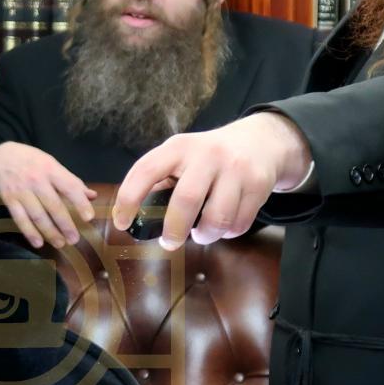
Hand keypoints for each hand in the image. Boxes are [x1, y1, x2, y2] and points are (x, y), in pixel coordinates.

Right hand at [0, 143, 96, 247]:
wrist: (1, 156)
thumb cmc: (33, 161)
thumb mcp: (53, 164)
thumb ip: (71, 181)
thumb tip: (92, 196)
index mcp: (51, 169)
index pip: (69, 187)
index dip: (80, 203)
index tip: (89, 218)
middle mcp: (36, 180)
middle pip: (53, 205)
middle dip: (65, 224)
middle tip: (74, 239)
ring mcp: (21, 191)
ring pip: (37, 215)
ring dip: (50, 232)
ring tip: (60, 244)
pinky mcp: (9, 199)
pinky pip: (20, 219)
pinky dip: (29, 232)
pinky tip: (38, 243)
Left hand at [111, 112, 310, 250]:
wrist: (261, 141)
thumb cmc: (210, 156)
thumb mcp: (183, 155)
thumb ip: (163, 179)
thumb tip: (140, 217)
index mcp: (179, 147)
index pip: (146, 171)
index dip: (129, 199)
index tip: (122, 223)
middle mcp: (207, 155)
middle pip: (186, 200)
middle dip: (174, 230)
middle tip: (170, 243)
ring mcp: (236, 169)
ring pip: (217, 218)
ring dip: (206, 236)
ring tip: (201, 235)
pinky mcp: (258, 185)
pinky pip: (239, 224)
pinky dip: (228, 233)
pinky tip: (224, 226)